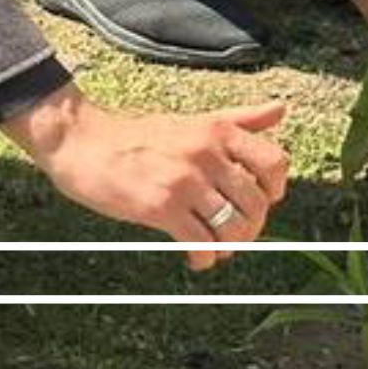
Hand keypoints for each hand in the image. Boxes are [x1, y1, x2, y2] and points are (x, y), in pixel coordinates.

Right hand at [6, 89, 290, 271]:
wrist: (86, 144)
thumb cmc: (140, 135)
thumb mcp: (194, 120)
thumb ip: (240, 119)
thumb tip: (281, 109)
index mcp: (218, 130)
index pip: (274, 162)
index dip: (275, 190)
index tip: (260, 201)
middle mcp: (207, 153)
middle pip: (257, 204)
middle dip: (250, 227)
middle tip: (232, 233)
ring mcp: (185, 181)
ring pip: (233, 229)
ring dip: (228, 247)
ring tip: (213, 247)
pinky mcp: (162, 208)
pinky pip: (202, 245)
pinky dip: (204, 259)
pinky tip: (194, 256)